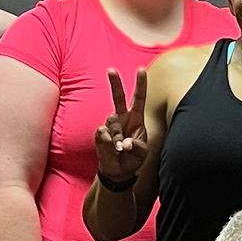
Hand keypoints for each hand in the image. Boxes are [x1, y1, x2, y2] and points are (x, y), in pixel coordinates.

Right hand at [93, 69, 148, 187]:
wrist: (119, 171)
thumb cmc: (133, 158)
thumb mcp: (141, 153)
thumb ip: (135, 146)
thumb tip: (123, 143)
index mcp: (136, 119)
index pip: (139, 99)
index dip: (140, 84)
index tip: (141, 69)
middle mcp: (122, 118)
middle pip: (118, 97)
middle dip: (115, 83)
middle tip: (111, 70)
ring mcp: (110, 125)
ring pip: (112, 122)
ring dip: (117, 136)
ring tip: (119, 149)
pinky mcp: (101, 133)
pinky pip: (103, 133)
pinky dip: (109, 142)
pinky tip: (112, 149)